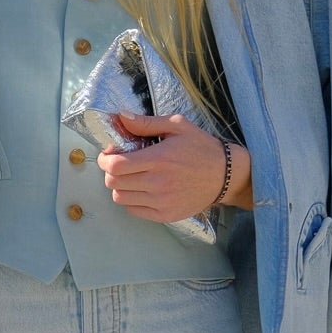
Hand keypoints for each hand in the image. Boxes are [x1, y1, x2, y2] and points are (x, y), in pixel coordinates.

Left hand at [96, 111, 252, 221]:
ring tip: (132, 177)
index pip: (115, 166)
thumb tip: (120, 117)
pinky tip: (142, 189)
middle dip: (110, 171)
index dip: (105, 159)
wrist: (225, 175)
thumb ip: (146, 122)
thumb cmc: (201, 147)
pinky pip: (133, 210)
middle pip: (113, 183)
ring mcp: (161, 202)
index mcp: (159, 159)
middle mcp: (158, 183)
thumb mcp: (177, 126)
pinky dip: (132, 200)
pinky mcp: (165, 215)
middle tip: (120, 164)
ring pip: (120, 198)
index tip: (110, 154)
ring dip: (120, 186)